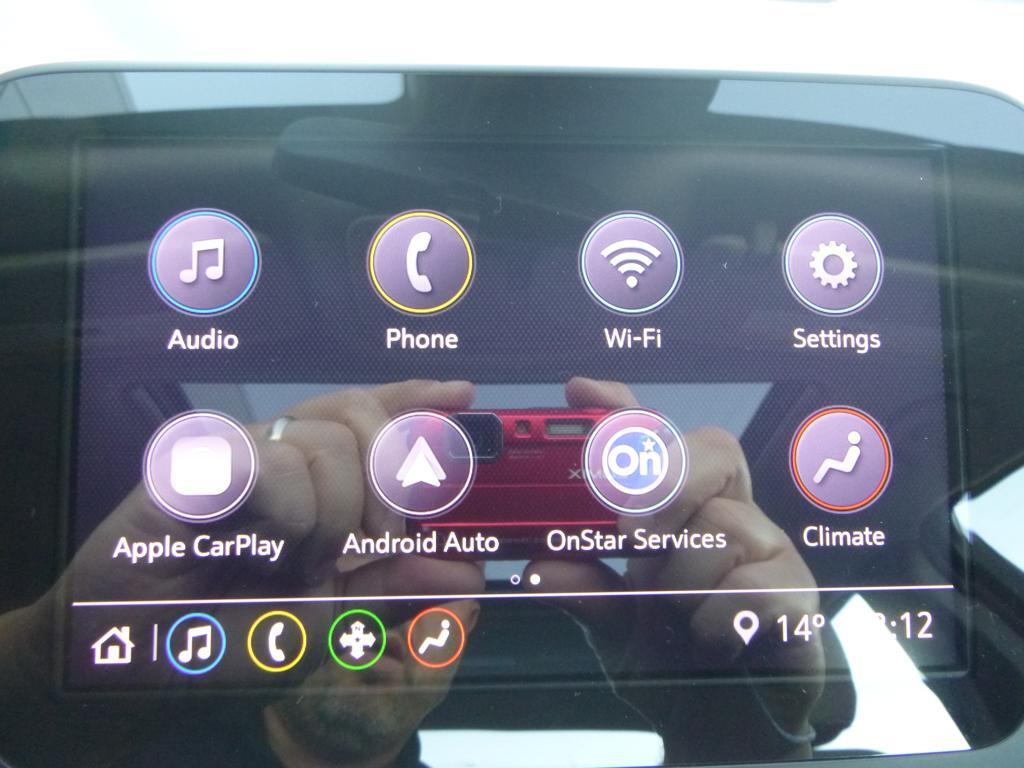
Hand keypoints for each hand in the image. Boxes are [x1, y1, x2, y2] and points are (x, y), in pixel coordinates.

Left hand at [526, 377, 823, 761]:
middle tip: (634, 540)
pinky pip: (749, 588)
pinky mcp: (799, 593)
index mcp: (681, 510)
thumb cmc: (672, 659)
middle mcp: (729, 514)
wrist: (727, 728)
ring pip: (721, 529)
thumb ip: (581, 591)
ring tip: (680, 620)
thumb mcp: (612, 624)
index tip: (582, 392)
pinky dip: (713, 625)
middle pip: (708, 453)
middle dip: (666, 487)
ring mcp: (770, 549)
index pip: (660, 439)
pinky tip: (713, 644)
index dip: (623, 410)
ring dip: (682, 585)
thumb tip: (538, 567)